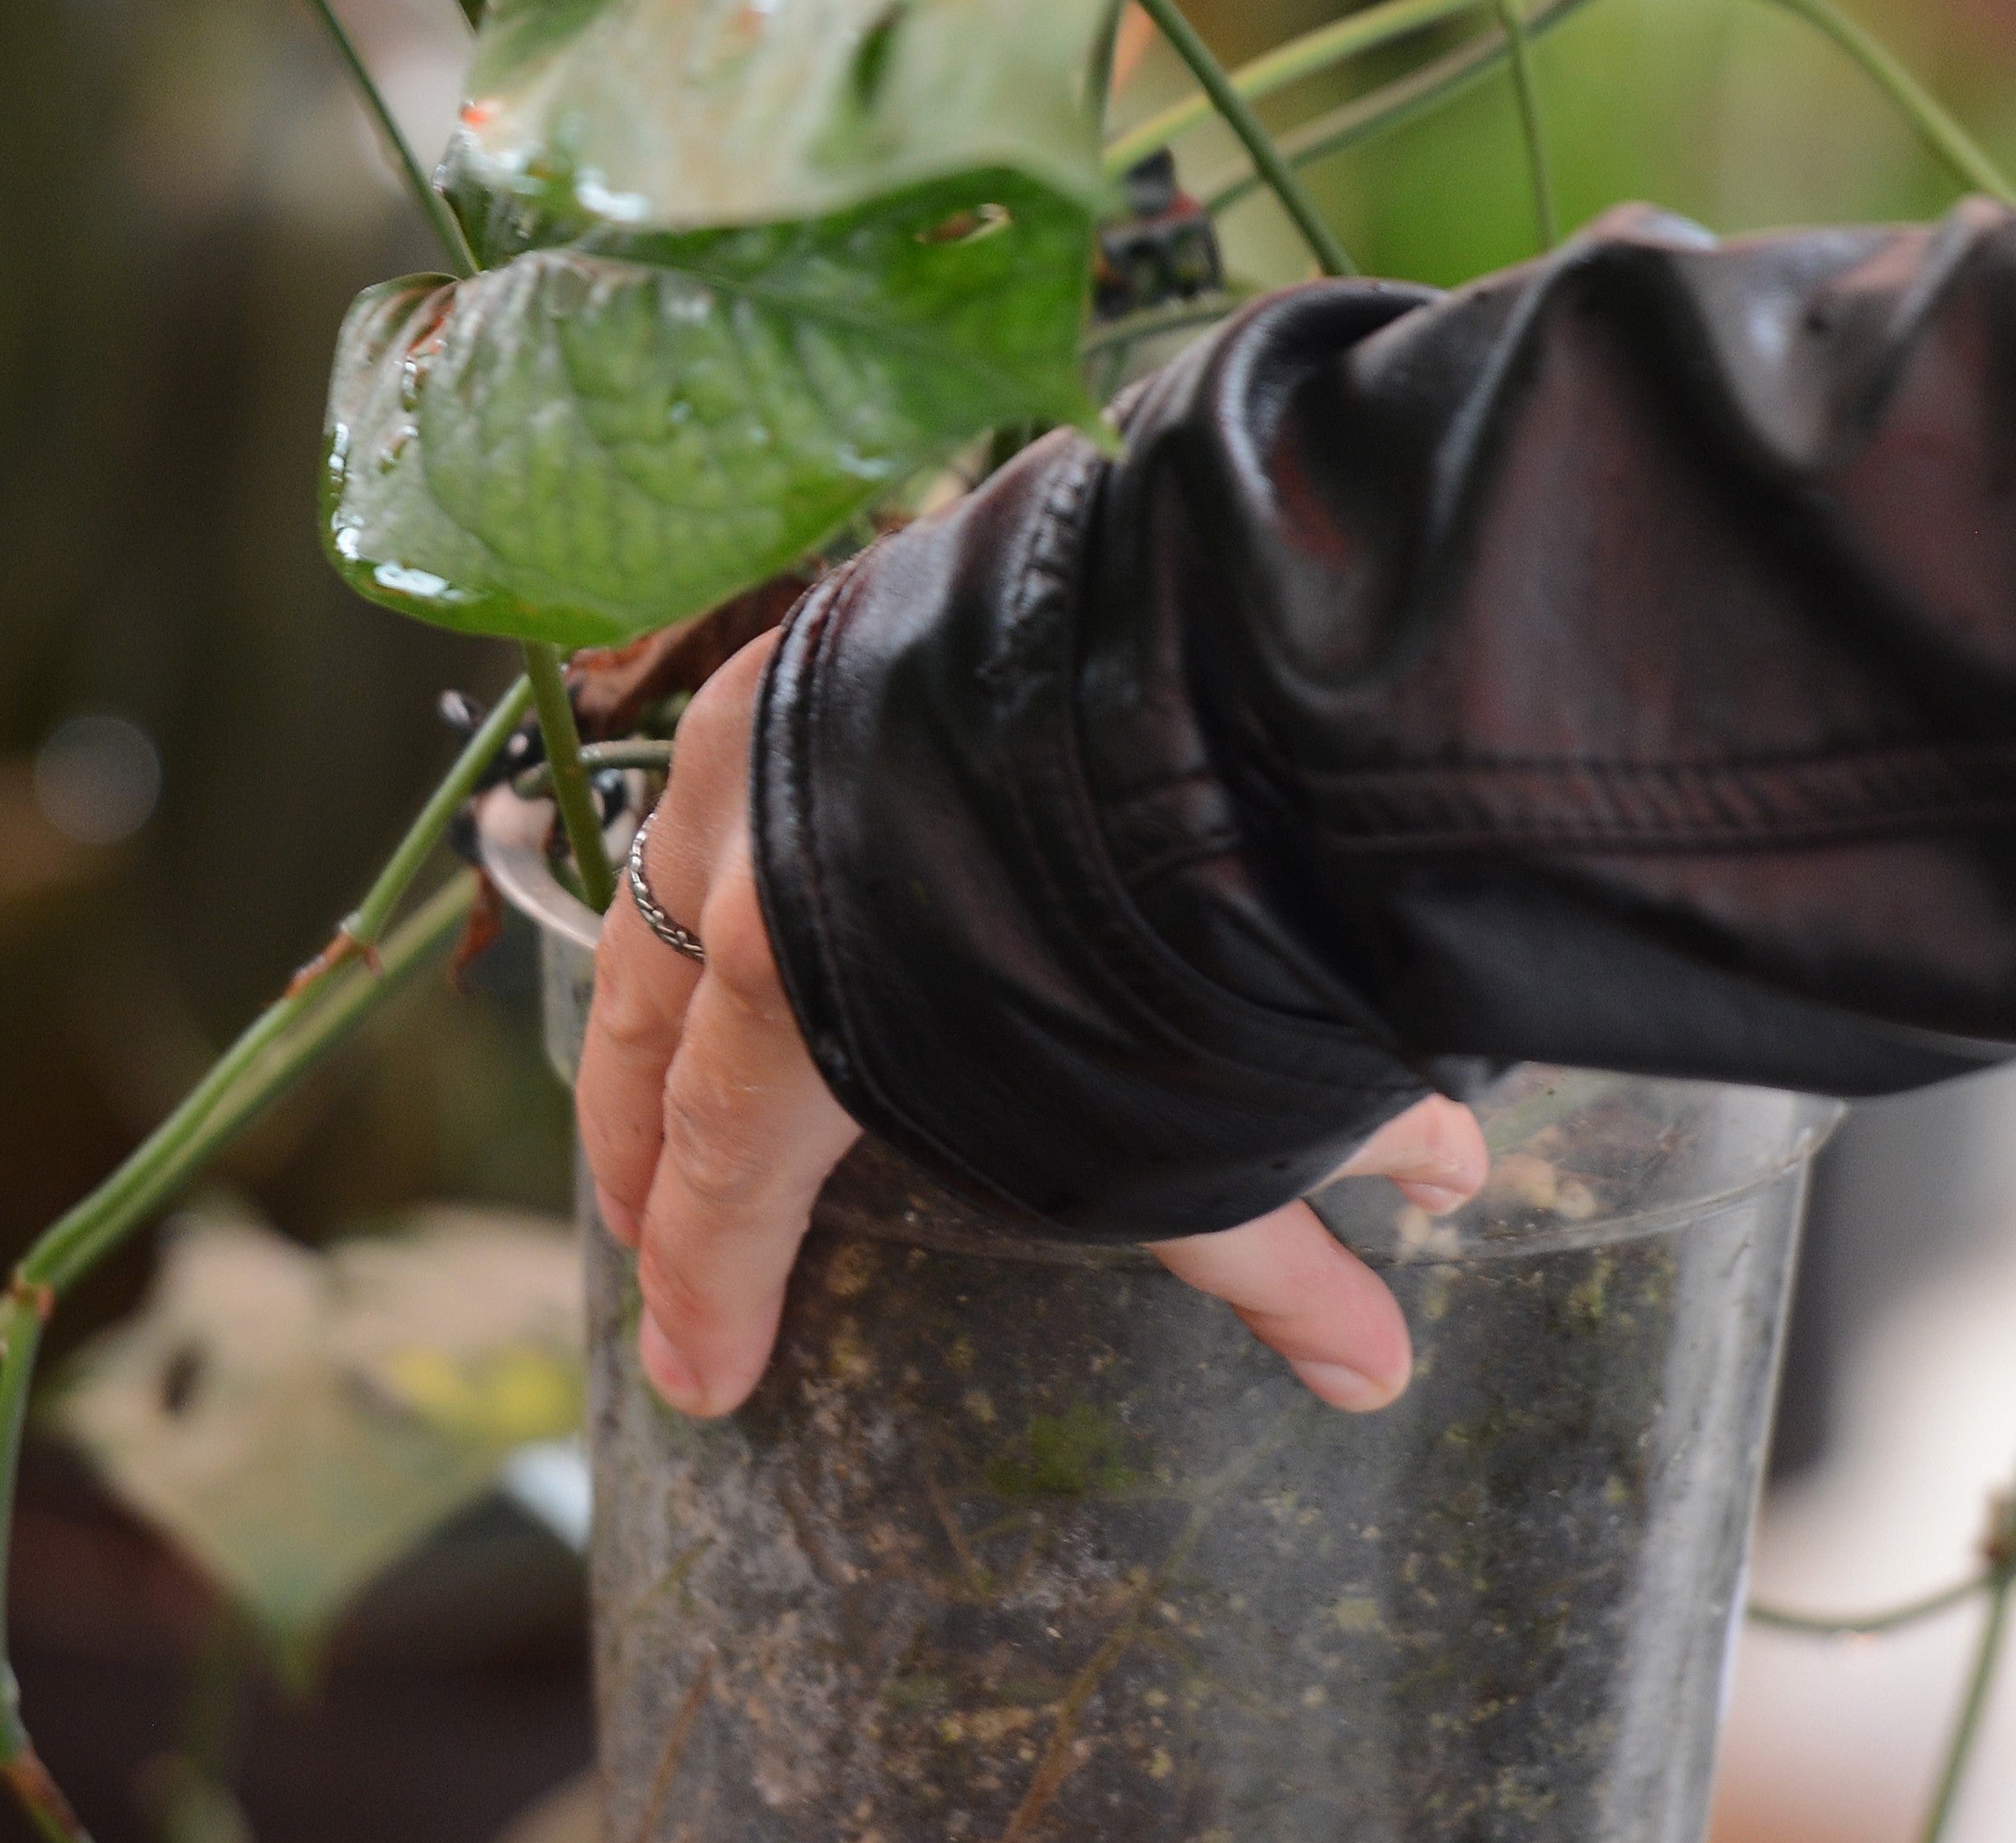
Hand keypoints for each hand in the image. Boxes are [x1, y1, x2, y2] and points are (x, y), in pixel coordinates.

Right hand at [573, 633, 1490, 1418]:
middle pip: (651, 1031)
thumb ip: (1256, 1248)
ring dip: (661, 1007)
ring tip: (662, 1084)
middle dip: (641, 1153)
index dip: (708, 1287)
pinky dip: (716, 861)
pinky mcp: (831, 635)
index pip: (723, 1170)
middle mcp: (742, 848)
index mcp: (788, 983)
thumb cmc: (1174, 918)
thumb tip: (1374, 1373)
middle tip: (642, 1234)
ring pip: (661, 894)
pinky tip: (736, 881)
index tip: (703, 1381)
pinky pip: (731, 775)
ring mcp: (769, 723)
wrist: (1214, 652)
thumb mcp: (1198, 1117)